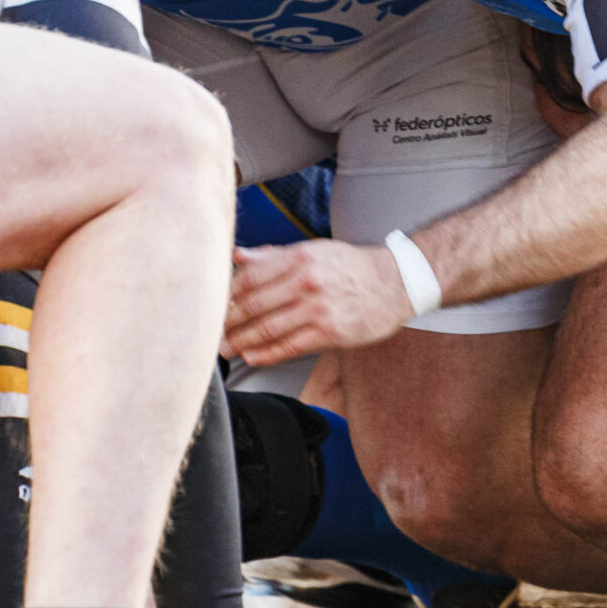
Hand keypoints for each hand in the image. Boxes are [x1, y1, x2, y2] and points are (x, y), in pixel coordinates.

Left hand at [226, 239, 415, 363]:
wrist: (395, 283)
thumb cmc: (351, 266)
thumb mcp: (313, 251)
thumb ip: (273, 255)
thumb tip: (237, 256)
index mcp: (299, 258)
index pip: (250, 277)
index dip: (227, 294)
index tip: (214, 306)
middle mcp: (306, 281)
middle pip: (254, 304)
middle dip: (228, 321)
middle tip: (211, 332)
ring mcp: (318, 308)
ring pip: (268, 328)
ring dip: (241, 341)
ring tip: (227, 348)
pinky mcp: (330, 332)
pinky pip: (290, 346)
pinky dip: (266, 354)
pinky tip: (252, 356)